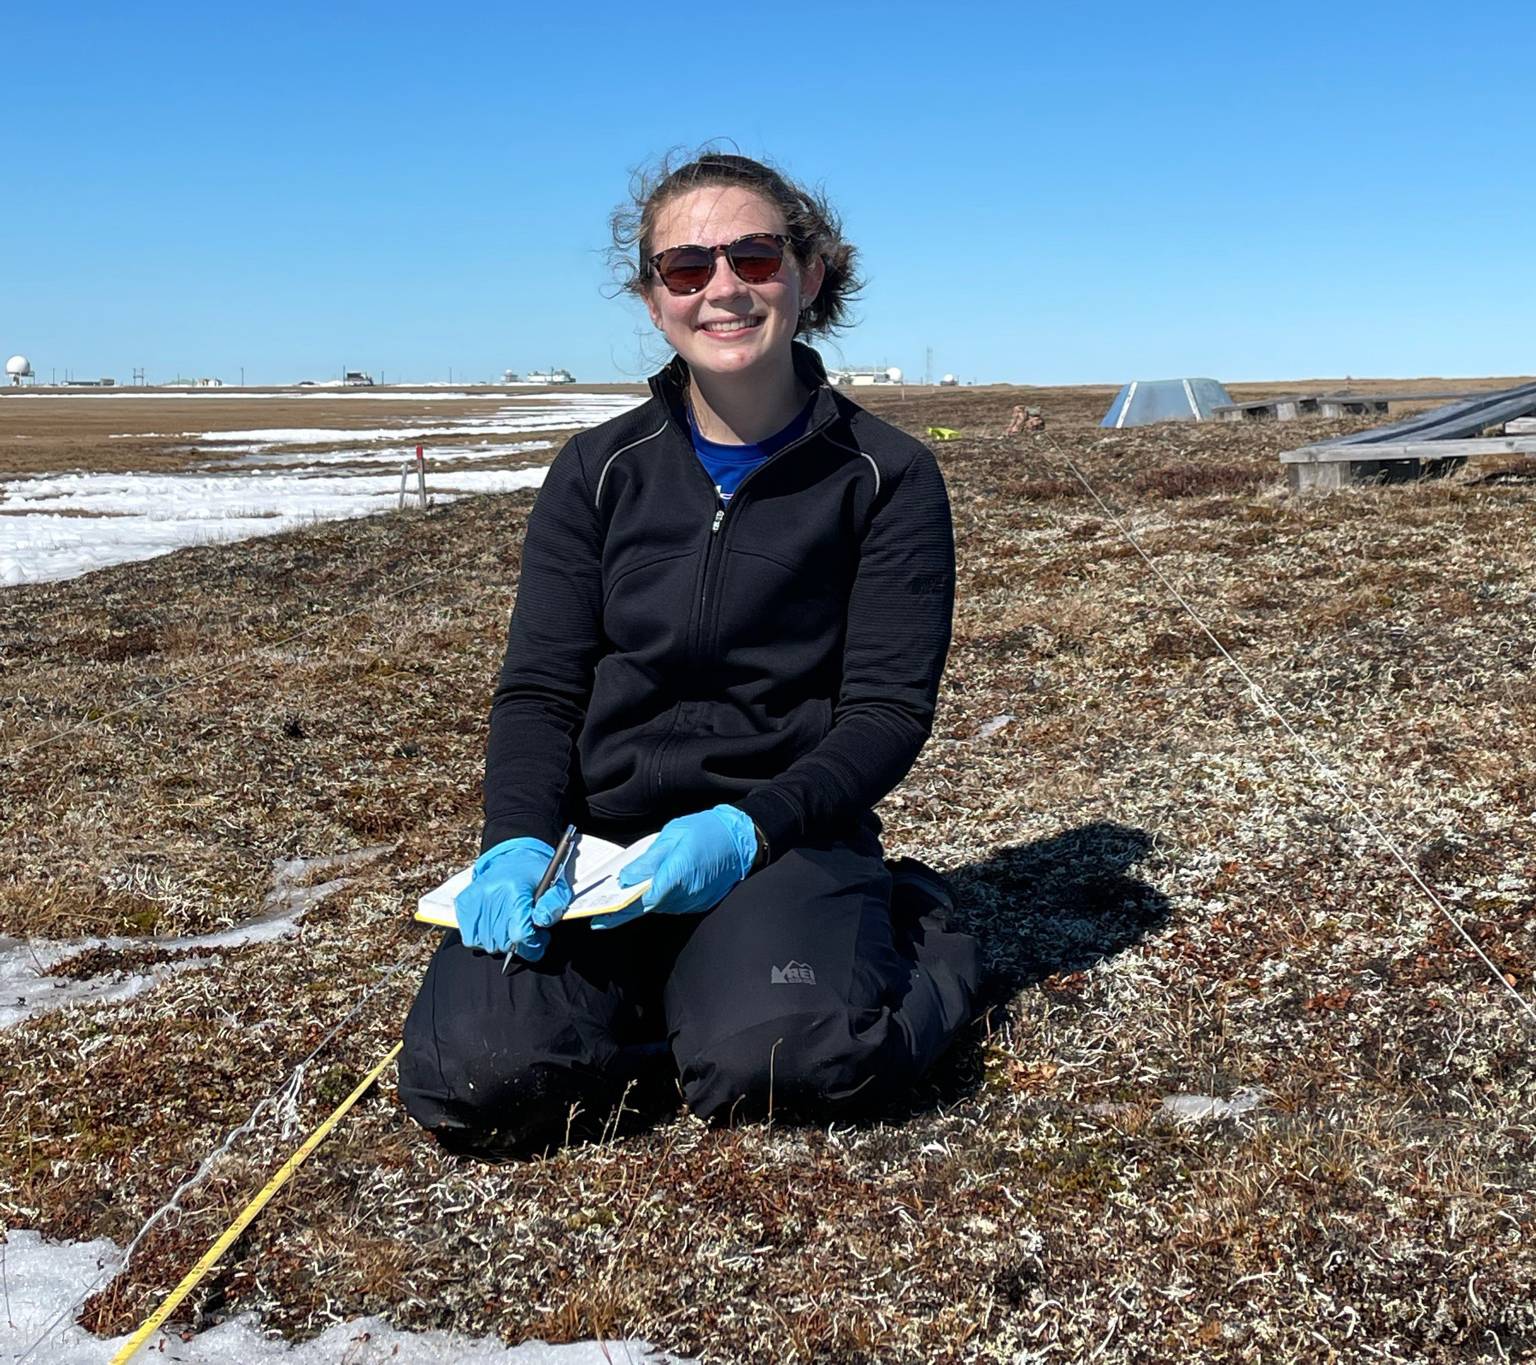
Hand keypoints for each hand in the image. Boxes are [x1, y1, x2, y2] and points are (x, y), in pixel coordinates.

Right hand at [454, 836, 572, 960]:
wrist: (511, 856)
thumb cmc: (534, 874)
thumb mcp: (556, 885)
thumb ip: (554, 904)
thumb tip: (541, 921)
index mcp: (516, 890)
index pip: (521, 933)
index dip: (534, 942)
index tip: (540, 936)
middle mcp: (492, 896)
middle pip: (504, 942)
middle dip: (520, 942)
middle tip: (527, 929)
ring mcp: (475, 901)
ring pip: (487, 944)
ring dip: (501, 942)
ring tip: (511, 926)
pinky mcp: (464, 904)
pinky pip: (471, 938)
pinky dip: (483, 938)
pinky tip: (495, 926)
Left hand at [590, 805, 757, 929]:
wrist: (740, 840)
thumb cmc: (706, 831)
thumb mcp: (671, 835)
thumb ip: (648, 860)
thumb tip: (626, 878)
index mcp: (677, 873)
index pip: (644, 899)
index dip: (622, 908)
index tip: (604, 915)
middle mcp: (686, 893)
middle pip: (650, 907)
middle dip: (628, 908)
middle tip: (604, 915)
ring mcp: (695, 901)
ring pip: (661, 907)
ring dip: (644, 903)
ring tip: (624, 899)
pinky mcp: (700, 903)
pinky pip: (674, 905)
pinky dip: (661, 899)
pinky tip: (651, 891)